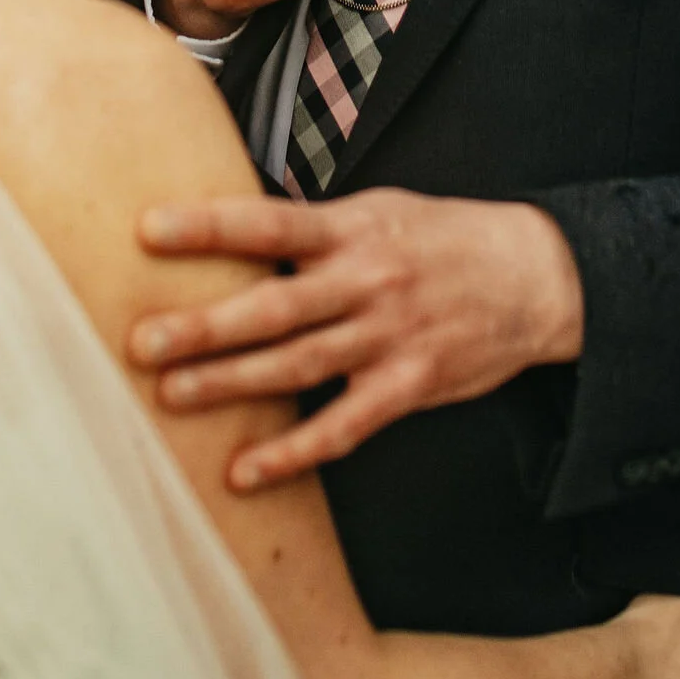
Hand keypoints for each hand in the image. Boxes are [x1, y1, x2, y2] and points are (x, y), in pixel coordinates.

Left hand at [132, 187, 584, 487]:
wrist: (537, 275)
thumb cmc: (448, 238)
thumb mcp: (383, 209)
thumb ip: (317, 227)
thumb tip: (239, 232)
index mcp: (354, 229)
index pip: (270, 221)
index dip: (210, 226)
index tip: (150, 230)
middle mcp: (366, 280)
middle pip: (274, 305)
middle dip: (205, 324)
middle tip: (142, 340)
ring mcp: (388, 336)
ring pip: (298, 364)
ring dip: (231, 382)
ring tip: (172, 396)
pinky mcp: (408, 384)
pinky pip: (343, 425)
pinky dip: (295, 451)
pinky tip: (247, 469)